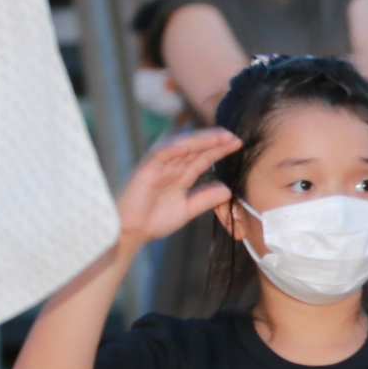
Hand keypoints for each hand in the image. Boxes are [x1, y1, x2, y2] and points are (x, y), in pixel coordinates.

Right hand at [119, 127, 238, 242]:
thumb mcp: (187, 209)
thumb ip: (205, 199)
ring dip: (199, 140)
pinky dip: (172, 149)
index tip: (238, 144)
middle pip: (195, 149)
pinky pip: (158, 155)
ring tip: (218, 136)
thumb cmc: (153, 220)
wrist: (130, 232)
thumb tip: (228, 189)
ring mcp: (158, 167)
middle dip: (214, 141)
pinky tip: (187, 146)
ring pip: (180, 147)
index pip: (203, 158)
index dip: (219, 150)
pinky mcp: (144, 171)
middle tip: (234, 135)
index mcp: (180, 175)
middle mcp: (170, 167)